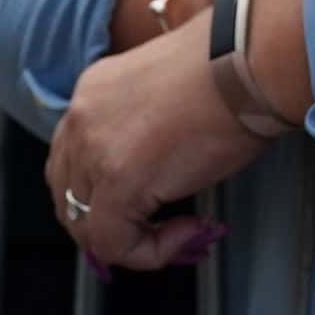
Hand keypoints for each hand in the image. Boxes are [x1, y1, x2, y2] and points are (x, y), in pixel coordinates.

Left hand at [45, 22, 258, 270]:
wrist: (246, 62)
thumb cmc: (230, 69)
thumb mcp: (168, 91)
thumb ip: (147, 126)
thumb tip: (162, 167)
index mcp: (93, 91)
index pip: (73, 157)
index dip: (104, 193)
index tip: (148, 204)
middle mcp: (81, 118)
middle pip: (68, 195)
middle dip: (108, 224)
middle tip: (155, 233)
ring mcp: (94, 151)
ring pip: (88, 227)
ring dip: (131, 241)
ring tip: (178, 233)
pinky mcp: (118, 183)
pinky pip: (116, 244)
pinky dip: (151, 252)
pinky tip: (190, 229)